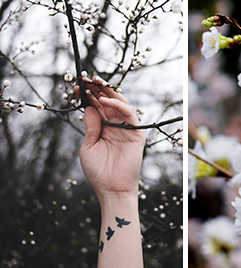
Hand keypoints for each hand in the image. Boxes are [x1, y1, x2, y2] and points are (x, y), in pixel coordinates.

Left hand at [76, 77, 144, 197]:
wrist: (111, 188)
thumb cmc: (98, 171)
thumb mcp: (87, 147)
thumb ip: (90, 127)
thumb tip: (89, 107)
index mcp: (103, 128)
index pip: (96, 107)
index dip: (88, 96)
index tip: (77, 87)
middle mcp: (115, 125)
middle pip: (108, 101)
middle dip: (98, 88)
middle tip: (87, 78)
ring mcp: (127, 127)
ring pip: (120, 103)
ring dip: (108, 91)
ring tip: (95, 83)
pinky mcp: (136, 132)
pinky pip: (129, 113)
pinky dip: (117, 104)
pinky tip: (104, 100)